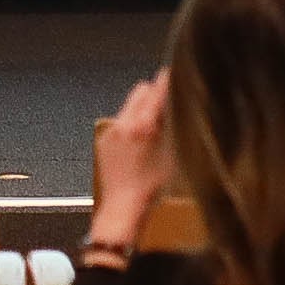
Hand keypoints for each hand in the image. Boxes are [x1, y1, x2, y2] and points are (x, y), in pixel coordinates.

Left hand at [89, 72, 173, 255]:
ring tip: (155, 127)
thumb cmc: (153, 188)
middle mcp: (124, 122)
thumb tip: (180, 105)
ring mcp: (111, 131)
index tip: (178, 75)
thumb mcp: (174, 156)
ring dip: (143, 109)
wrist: (123, 209)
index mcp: (143, 124)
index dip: (170, 79)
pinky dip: (132, 124)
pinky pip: (120, 121)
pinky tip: (141, 143)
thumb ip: (175, 127)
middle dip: (155, 93)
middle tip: (169, 104)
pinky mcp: (104, 140)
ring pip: (130, 105)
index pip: (157, 88)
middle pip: (141, 90)